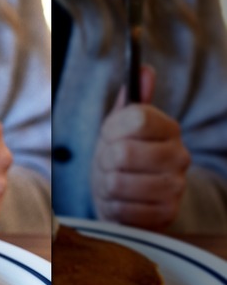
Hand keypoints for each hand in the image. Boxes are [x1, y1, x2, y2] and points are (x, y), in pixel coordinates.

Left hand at [91, 66, 189, 229]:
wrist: (126, 199)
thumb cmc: (118, 159)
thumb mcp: (119, 128)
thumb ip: (131, 100)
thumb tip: (144, 70)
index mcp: (168, 128)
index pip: (137, 118)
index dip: (112, 128)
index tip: (109, 135)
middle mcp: (180, 156)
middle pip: (122, 153)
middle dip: (103, 160)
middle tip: (108, 164)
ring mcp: (176, 186)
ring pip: (117, 182)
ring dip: (105, 185)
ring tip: (112, 183)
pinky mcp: (166, 214)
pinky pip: (121, 209)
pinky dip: (112, 206)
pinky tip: (120, 202)